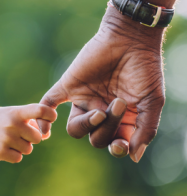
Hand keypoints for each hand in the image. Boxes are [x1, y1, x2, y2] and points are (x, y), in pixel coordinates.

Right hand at [0, 104, 56, 162]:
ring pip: (28, 149)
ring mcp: (7, 139)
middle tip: (18, 134)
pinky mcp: (1, 152)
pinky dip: (12, 155)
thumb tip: (46, 135)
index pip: (40, 110)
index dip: (50, 114)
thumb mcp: (8, 113)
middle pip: (38, 138)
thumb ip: (27, 120)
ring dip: (21, 147)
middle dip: (31, 138)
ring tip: (7, 140)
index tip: (52, 117)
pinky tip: (2, 147)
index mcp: (16, 112)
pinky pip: (18, 158)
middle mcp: (13, 124)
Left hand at [38, 7, 164, 162]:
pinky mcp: (68, 86)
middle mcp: (100, 111)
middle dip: (106, 128)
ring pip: (74, 128)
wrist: (129, 39)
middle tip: (118, 104)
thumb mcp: (152, 101)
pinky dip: (44, 115)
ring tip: (99, 111)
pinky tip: (44, 128)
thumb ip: (145, 129)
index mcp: (120, 118)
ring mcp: (83, 99)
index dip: (115, 148)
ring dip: (86, 125)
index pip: (113, 143)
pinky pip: (50, 103)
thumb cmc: (144, 69)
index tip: (119, 144)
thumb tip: (134, 157)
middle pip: (94, 138)